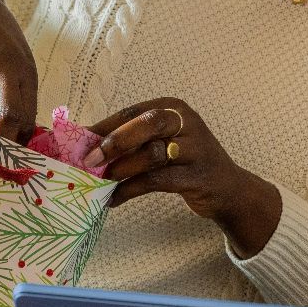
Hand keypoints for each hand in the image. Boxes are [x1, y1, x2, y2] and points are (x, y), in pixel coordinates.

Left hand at [85, 98, 282, 256]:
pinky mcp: (198, 176)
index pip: (134, 111)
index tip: (79, 142)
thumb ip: (133, 141)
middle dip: (115, 141)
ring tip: (103, 181)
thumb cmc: (186, 163)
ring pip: (154, 153)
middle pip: (148, 123)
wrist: (228, 189)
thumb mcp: (164, 143)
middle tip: (90, 160)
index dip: (105, 126)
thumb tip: (87, 147)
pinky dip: (132, 189)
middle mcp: (187, 122)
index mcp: (174, 108)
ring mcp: (196, 148)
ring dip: (123, 168)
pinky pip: (158, 180)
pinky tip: (116, 198)